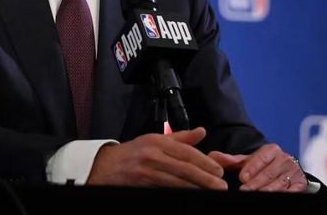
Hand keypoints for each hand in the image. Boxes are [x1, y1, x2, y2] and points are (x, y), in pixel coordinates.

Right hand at [87, 127, 227, 189]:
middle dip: (205, 177)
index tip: (219, 170)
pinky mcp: (141, 183)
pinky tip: (191, 194)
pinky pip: (165, 188)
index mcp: (157, 141)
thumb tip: (202, 132)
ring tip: (212, 191)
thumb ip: (180, 138)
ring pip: (177, 180)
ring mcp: (146, 169)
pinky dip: (180, 191)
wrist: (105, 166)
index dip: (204, 161)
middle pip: (184, 167)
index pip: (186, 151)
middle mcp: (152, 153)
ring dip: (196, 187)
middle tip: (221, 185)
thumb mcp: (154, 140)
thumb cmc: (132, 153)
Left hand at [209, 143, 308, 191]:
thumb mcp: (248, 161)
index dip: (252, 168)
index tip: (242, 177)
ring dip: (268, 191)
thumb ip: (230, 160)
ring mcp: (294, 172)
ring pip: (280, 183)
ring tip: (256, 196)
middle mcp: (285, 159)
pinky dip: (283, 195)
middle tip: (245, 191)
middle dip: (256, 183)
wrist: (286, 172)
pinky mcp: (301, 184)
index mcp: (272, 150)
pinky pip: (292, 191)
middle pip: (269, 173)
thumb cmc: (262, 166)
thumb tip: (212, 156)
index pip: (261, 158)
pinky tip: (272, 199)